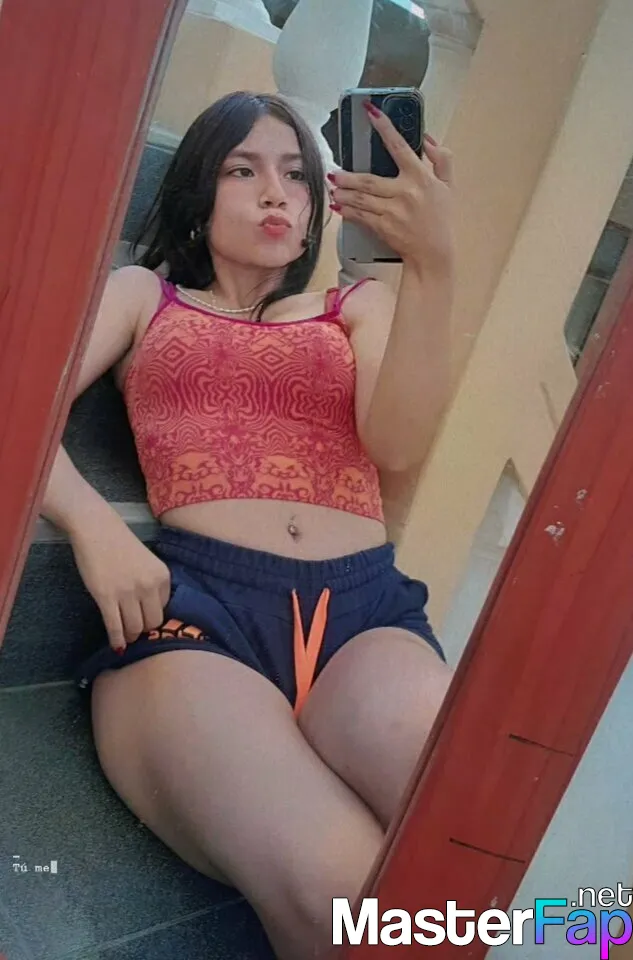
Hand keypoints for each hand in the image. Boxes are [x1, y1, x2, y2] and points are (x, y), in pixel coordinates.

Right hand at [70, 516, 170, 651]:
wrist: (97, 529)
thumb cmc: (121, 545)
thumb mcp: (148, 563)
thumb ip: (152, 585)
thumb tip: (150, 615)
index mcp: (162, 576)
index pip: (165, 608)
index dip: (154, 617)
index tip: (146, 621)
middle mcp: (148, 586)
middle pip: (153, 623)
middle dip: (145, 631)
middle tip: (136, 633)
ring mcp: (127, 592)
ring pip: (135, 628)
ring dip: (131, 636)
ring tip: (126, 638)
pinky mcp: (106, 597)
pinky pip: (115, 626)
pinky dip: (117, 639)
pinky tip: (117, 645)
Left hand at [330, 101, 453, 271]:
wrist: (434, 254)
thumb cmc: (440, 219)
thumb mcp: (448, 186)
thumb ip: (441, 159)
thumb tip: (426, 139)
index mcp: (420, 178)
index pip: (399, 147)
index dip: (385, 127)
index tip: (371, 112)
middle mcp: (404, 193)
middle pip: (370, 180)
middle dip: (348, 176)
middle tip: (334, 171)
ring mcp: (392, 212)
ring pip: (361, 198)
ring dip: (344, 192)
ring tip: (332, 186)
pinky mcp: (383, 228)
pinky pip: (361, 216)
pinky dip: (348, 211)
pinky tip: (338, 205)